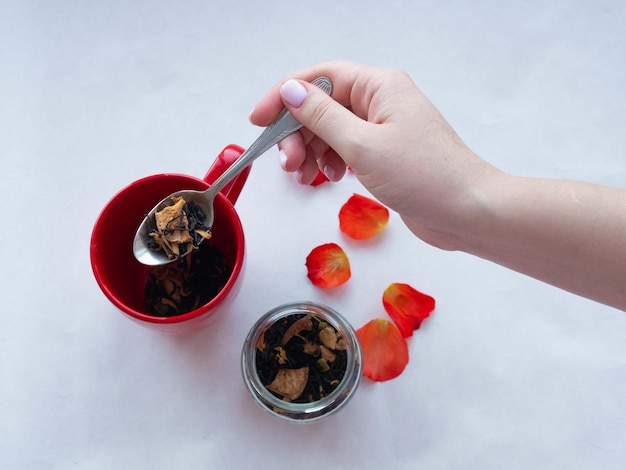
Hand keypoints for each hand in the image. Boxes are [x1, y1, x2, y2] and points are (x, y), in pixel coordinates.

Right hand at [249, 61, 497, 249]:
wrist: (467, 212)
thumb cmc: (423, 176)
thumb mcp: (362, 145)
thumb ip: (322, 116)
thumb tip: (290, 90)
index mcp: (379, 86)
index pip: (319, 78)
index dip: (284, 96)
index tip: (258, 121)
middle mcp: (381, 101)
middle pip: (322, 105)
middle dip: (298, 133)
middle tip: (288, 164)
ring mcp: (384, 127)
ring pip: (332, 129)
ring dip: (312, 150)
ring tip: (305, 177)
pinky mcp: (386, 152)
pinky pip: (347, 147)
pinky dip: (331, 161)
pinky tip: (331, 178)